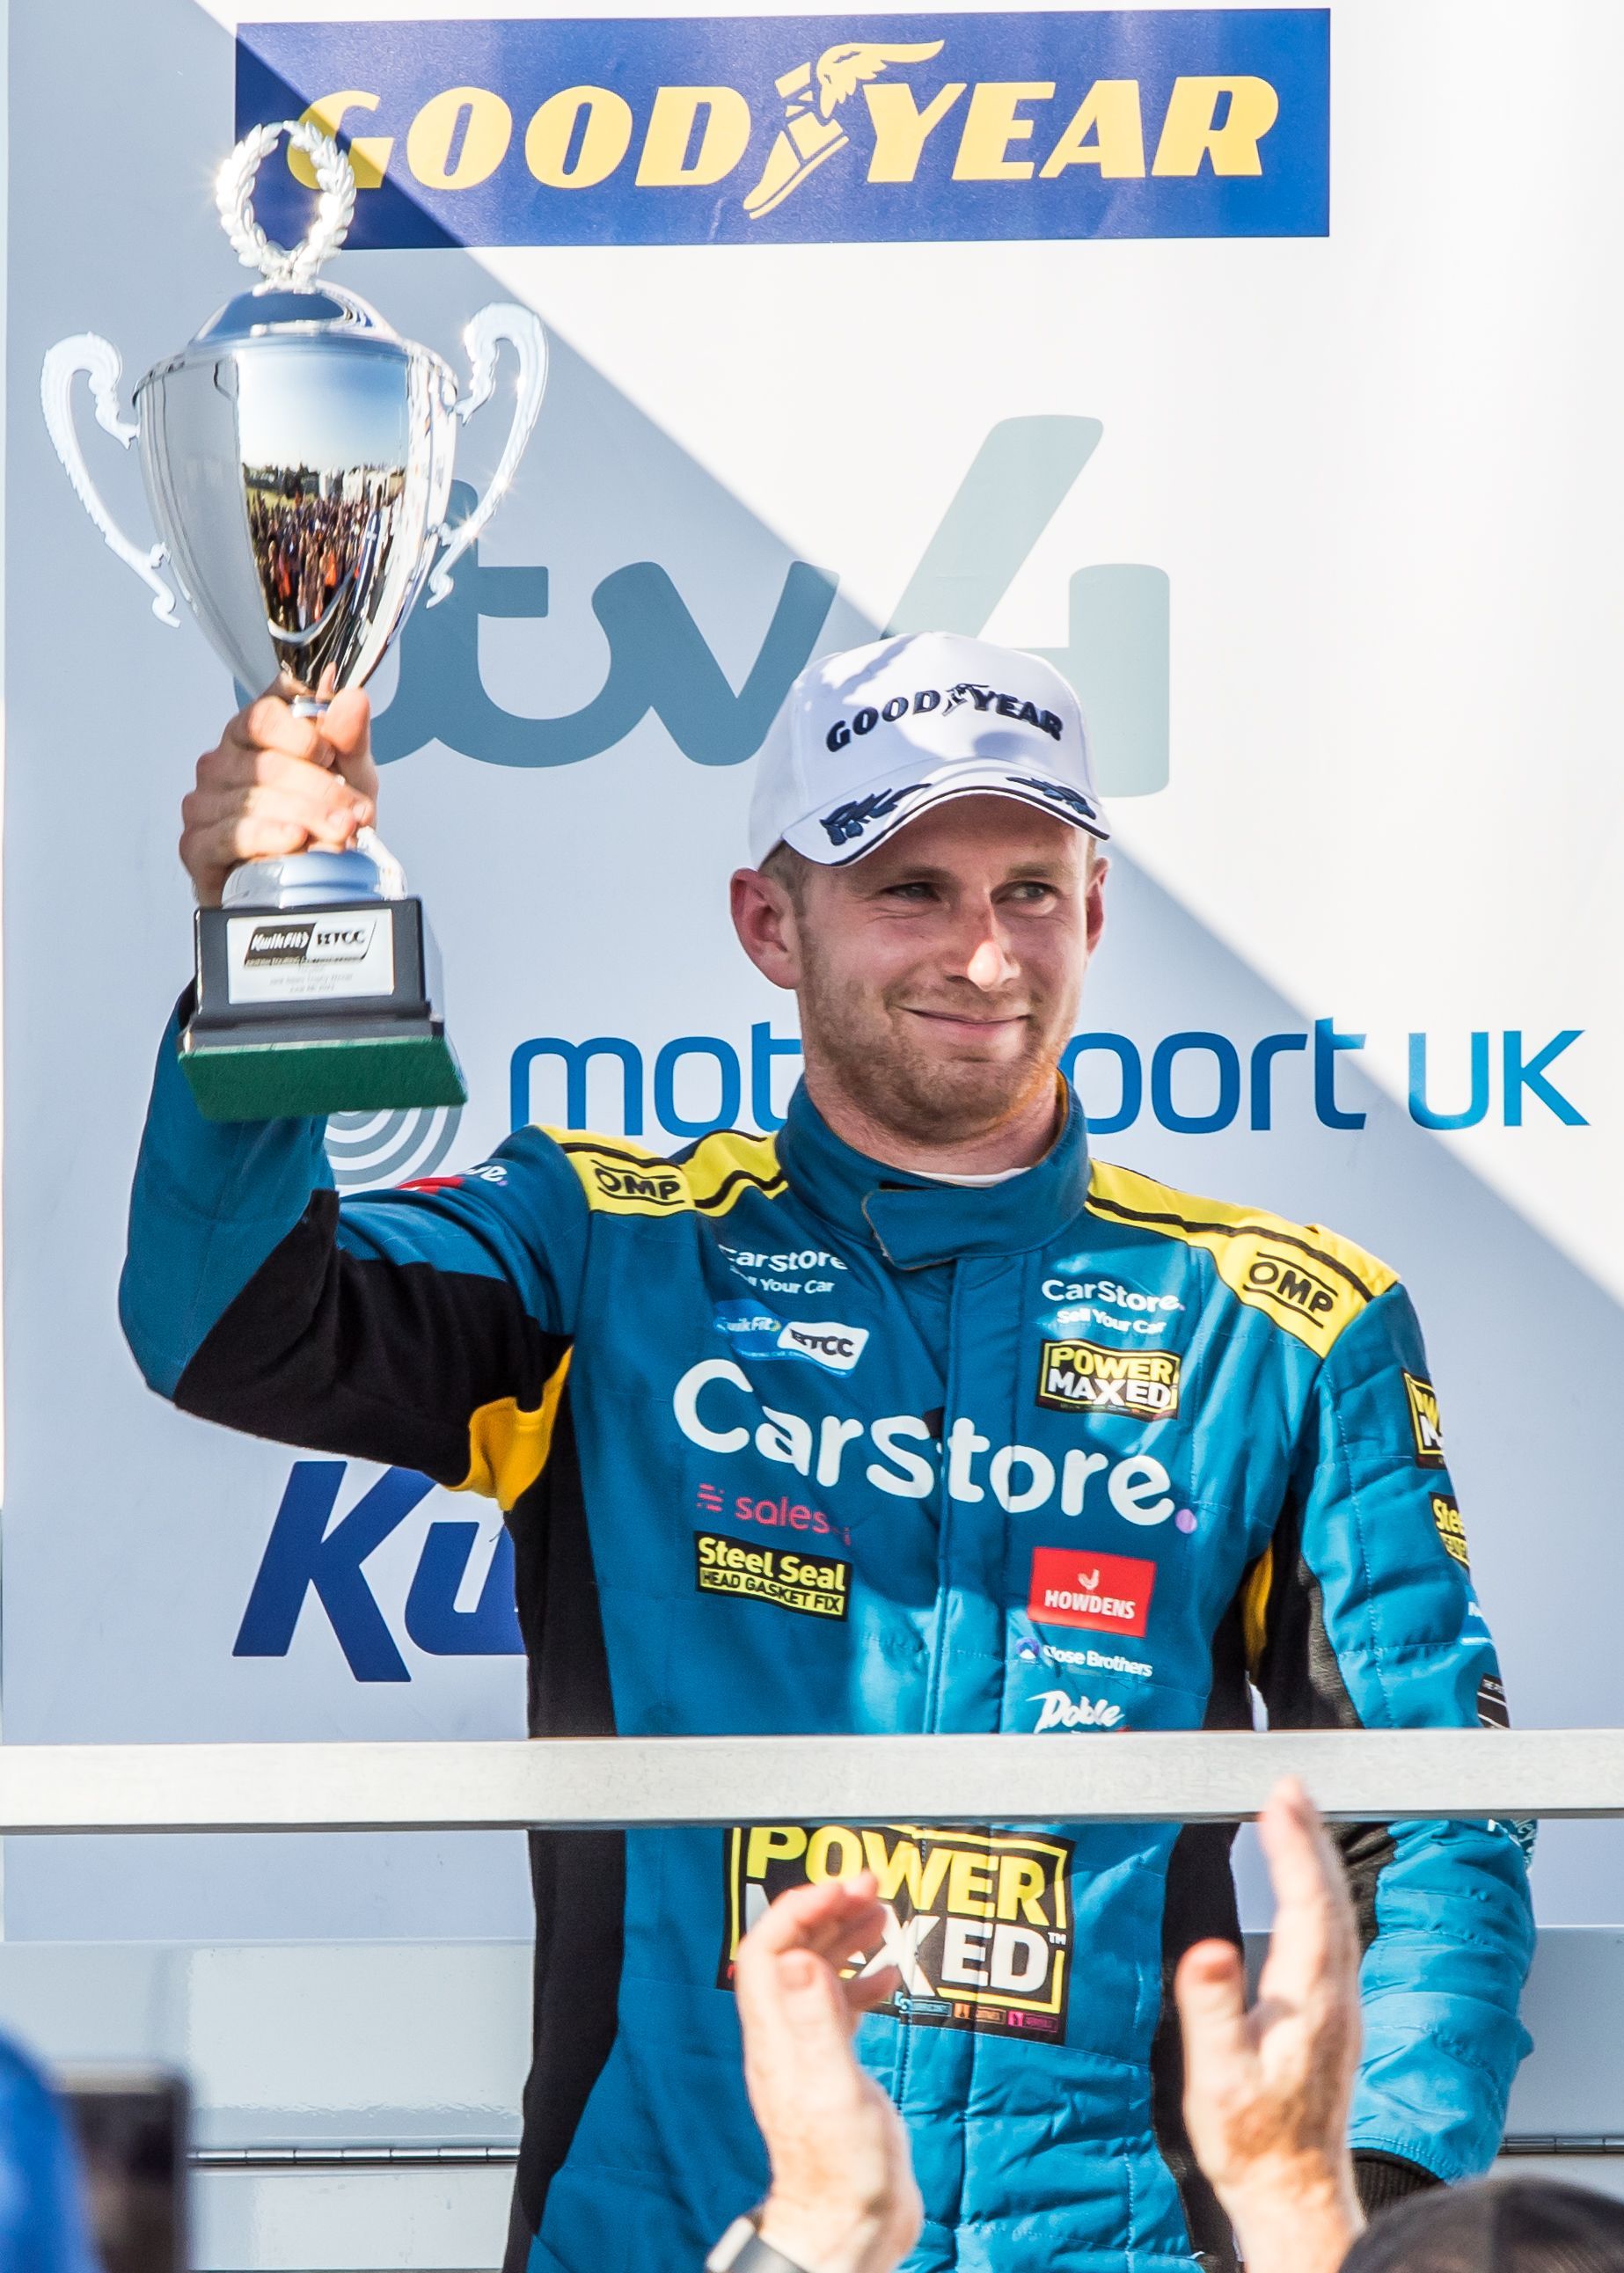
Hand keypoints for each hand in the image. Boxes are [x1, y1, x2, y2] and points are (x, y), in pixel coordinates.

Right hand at [179, 684, 377, 905]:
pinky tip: (295, 840)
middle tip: (355, 812)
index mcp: (251, 734)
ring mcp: (204, 802)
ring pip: (255, 801)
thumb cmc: (321, 822)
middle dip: (320, 790)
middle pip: (267, 764)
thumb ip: (349, 738)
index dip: (302, 733)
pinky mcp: (197, 845)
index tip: (331, 753)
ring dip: (307, 818)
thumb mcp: (349, 777)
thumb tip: (352, 697)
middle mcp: (221, 762)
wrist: (306, 884)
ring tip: (342, 834)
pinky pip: (231, 835)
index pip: (264, 714)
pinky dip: (269, 837)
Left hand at [733, 1872, 921, 2272]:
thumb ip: (817, 2022)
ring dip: (845, 1937)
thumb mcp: (833, 2092)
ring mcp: (809, 2054)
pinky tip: (889, 1976)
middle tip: (870, 1887)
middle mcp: (787, 2039)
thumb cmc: (842, 2175)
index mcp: (778, 2037)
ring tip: (881, 1914)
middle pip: (793, 1951)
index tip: (843, 1887)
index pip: (769, 1947)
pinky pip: (840, 2007)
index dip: (801, 1907)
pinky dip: (863, 1981)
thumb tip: (800, 1957)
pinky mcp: (833, 2071)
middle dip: (828, 1909)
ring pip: (817, 1974)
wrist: (851, 2228)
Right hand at [1175, 1778, 1364, 2272]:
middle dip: (1310, 1836)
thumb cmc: (1252, 2142)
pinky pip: (1333, 1933)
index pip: (1306, 1903)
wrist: (1293, 2191)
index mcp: (1306, 2001)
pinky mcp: (1332, 2016)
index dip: (1292, 1846)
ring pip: (1336, 1913)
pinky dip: (1319, 1893)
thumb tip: (1209, 1949)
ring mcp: (1338, 2006)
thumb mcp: (1217, 2078)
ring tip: (1297, 1817)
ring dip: (1317, 1860)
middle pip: (1329, 1897)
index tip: (1279, 1797)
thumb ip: (1213, 2010)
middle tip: (1289, 1784)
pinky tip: (1306, 1887)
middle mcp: (1333, 1996)